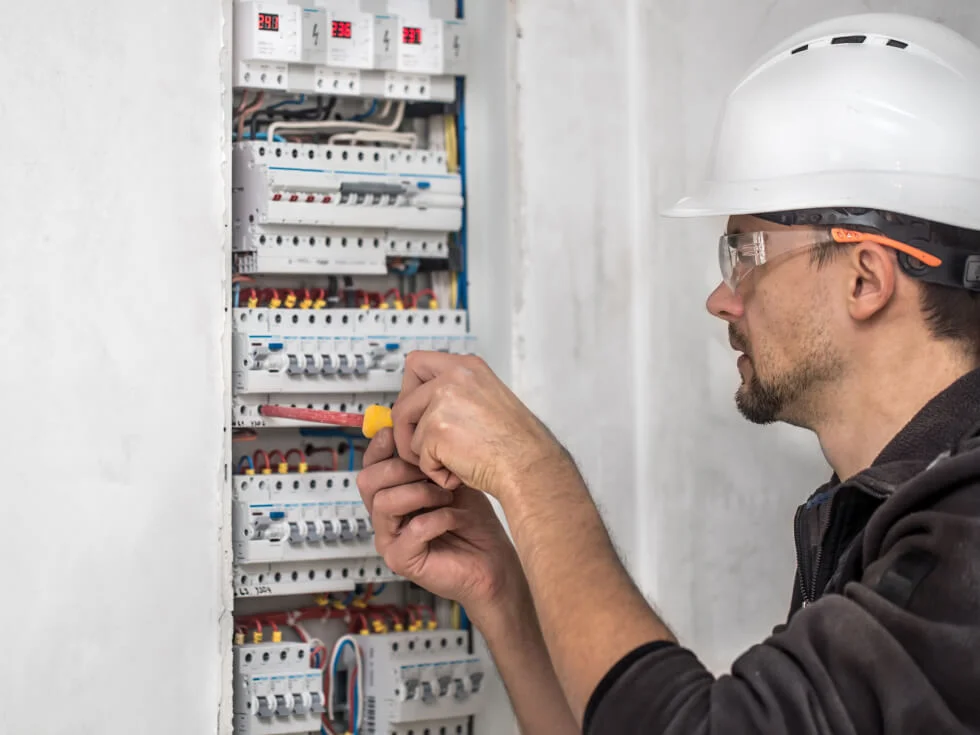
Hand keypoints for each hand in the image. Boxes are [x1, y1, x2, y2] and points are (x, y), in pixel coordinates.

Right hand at [357, 427, 524, 614]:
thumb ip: (431, 459)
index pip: (370, 466)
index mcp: (393, 496)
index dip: (380, 447)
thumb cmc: (475, 523)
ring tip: (447, 494)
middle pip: (367, 481)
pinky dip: (439, 518)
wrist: (494, 560)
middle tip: (431, 470)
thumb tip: (421, 426)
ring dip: (420, 492)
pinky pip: (413, 529)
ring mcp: (390, 540)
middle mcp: (386, 518)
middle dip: (400, 467)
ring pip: (383, 502)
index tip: (397, 433)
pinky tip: (456, 516)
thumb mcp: (451, 479)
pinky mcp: (402, 560)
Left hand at [389, 352, 570, 498]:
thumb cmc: (516, 442)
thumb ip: (455, 394)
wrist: (529, 464)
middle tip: (423, 447)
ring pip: (408, 433)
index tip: (415, 411)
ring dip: (424, 455)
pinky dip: (436, 472)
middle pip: (402, 401)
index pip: (416, 363)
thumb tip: (422, 407)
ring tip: (452, 462)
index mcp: (466, 367)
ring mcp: (443, 402)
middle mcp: (453, 378)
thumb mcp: (487, 399)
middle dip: (406, 429)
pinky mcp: (436, 430)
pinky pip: (419, 458)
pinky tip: (459, 472)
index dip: (409, 391)